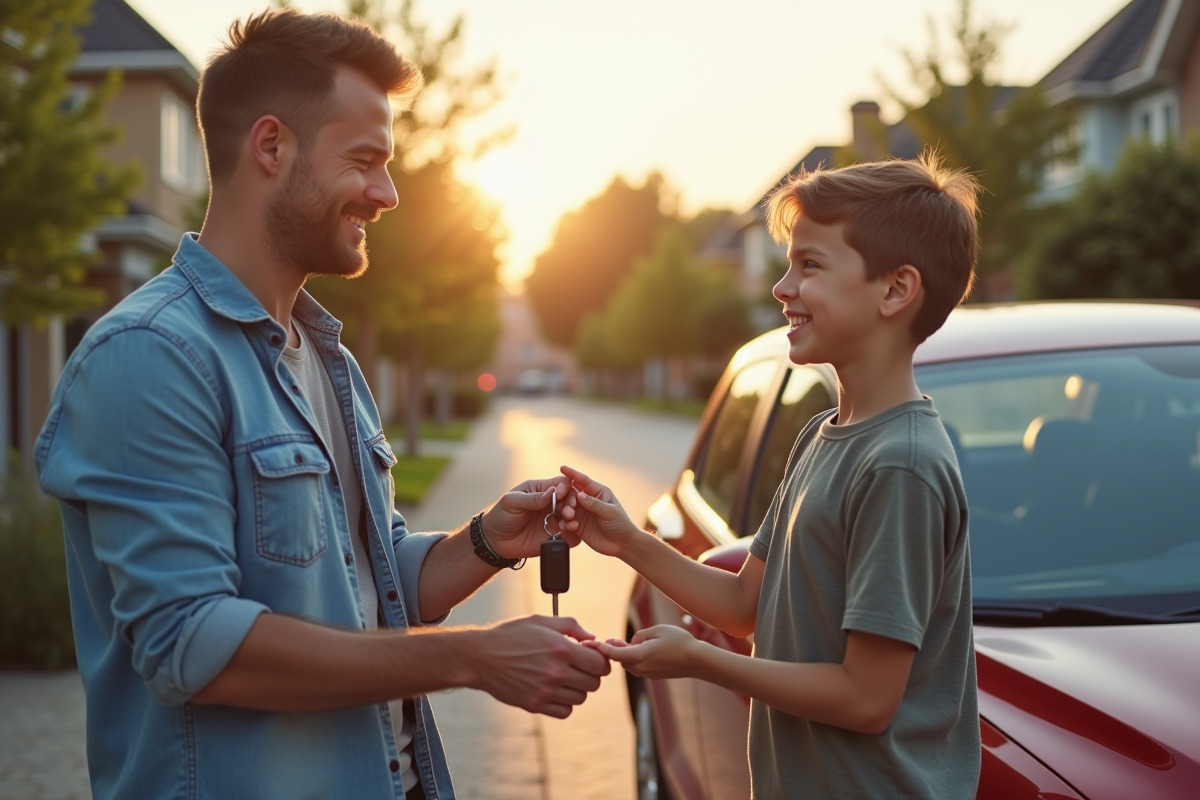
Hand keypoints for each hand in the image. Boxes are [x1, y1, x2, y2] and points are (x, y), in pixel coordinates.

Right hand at [476, 616, 611, 718]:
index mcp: (561, 648)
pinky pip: (565, 712)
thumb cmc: (511, 635)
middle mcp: (555, 672)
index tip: (592, 657)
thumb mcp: (541, 621)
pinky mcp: (535, 704)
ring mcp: (545, 691)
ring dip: (578, 688)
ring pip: (581, 698)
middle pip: (594, 683)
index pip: (599, 664)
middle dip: (591, 674)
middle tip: (579, 666)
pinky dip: (565, 703)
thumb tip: (593, 638)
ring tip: (565, 677)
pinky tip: (556, 690)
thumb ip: (571, 626)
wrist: (481, 657)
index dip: (600, 660)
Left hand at [483, 475, 578, 560]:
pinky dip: (572, 533)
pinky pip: (570, 534)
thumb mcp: (512, 502)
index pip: (561, 483)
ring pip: (573, 516)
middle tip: (568, 512)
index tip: (561, 495)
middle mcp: (551, 503)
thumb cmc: (500, 515)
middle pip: (571, 499)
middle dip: (572, 504)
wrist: (494, 541)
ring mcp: (554, 520)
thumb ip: (532, 498)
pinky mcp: (555, 536)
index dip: (565, 487)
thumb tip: (553, 492)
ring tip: (568, 522)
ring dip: (574, 518)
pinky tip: (566, 532)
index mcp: (541, 489)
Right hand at [559, 465, 639, 557]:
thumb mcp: (609, 512)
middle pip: (571, 494)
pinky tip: (570, 528)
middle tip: (569, 510)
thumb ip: (594, 504)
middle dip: (567, 499)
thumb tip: (579, 495)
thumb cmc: (621, 524)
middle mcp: (588, 501)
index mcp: (598, 492)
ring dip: (565, 512)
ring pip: (566, 508)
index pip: (583, 481)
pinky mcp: (578, 526)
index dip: (572, 474)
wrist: (622, 544)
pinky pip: (566, 522)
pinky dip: (565, 524)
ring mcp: (582, 513)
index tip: (562, 468)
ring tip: (570, 519)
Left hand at [591, 625, 698, 679]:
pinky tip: (637, 649)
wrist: (697, 660)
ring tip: (621, 642)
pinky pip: (638, 666)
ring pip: (628, 663)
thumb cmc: (679, 642)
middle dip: (612, 649)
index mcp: (639, 656)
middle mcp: (640, 668)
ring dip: (623, 654)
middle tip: (605, 639)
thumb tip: (632, 643)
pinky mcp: (653, 675)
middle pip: (619, 659)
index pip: (613, 653)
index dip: (599, 648)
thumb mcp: (657, 630)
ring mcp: (647, 674)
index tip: (587, 644)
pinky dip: (633, 659)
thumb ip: (639, 635)